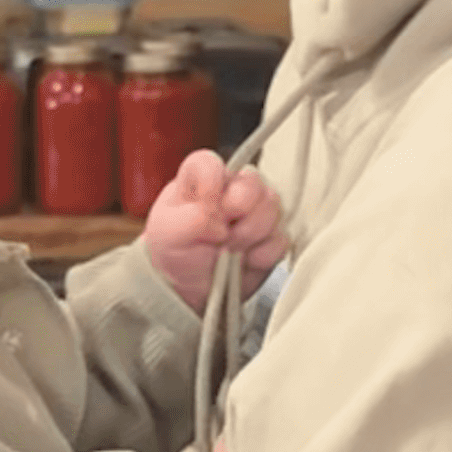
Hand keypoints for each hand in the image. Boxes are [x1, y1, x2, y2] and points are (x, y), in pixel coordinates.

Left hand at [144, 151, 288, 310]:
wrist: (193, 289)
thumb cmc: (177, 253)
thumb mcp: (169, 234)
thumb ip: (193, 218)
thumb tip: (222, 221)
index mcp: (202, 179)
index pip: (211, 162)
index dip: (211, 187)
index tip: (206, 210)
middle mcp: (232, 188)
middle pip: (253, 183)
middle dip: (238, 215)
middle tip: (221, 236)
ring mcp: (257, 210)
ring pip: (273, 208)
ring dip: (249, 236)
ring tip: (230, 250)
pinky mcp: (273, 235)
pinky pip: (282, 239)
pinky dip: (262, 256)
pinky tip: (246, 261)